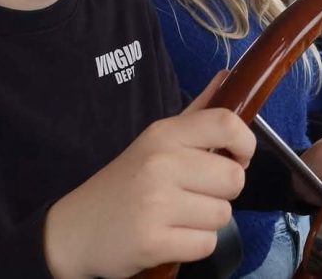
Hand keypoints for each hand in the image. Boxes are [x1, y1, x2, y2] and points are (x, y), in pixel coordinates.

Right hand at [43, 71, 253, 278]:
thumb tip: (228, 76)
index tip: (238, 157)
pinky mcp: (153, 243)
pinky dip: (194, 246)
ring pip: (223, 216)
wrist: (75, 229)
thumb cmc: (126, 182)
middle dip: (223, 192)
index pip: (227, 124)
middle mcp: (161, 163)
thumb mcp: (156, 140)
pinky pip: (206, 244)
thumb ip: (197, 112)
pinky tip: (171, 236)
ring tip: (177, 216)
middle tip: (195, 194)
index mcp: (164, 134)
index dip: (246, 143)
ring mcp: (156, 204)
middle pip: (234, 178)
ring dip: (207, 221)